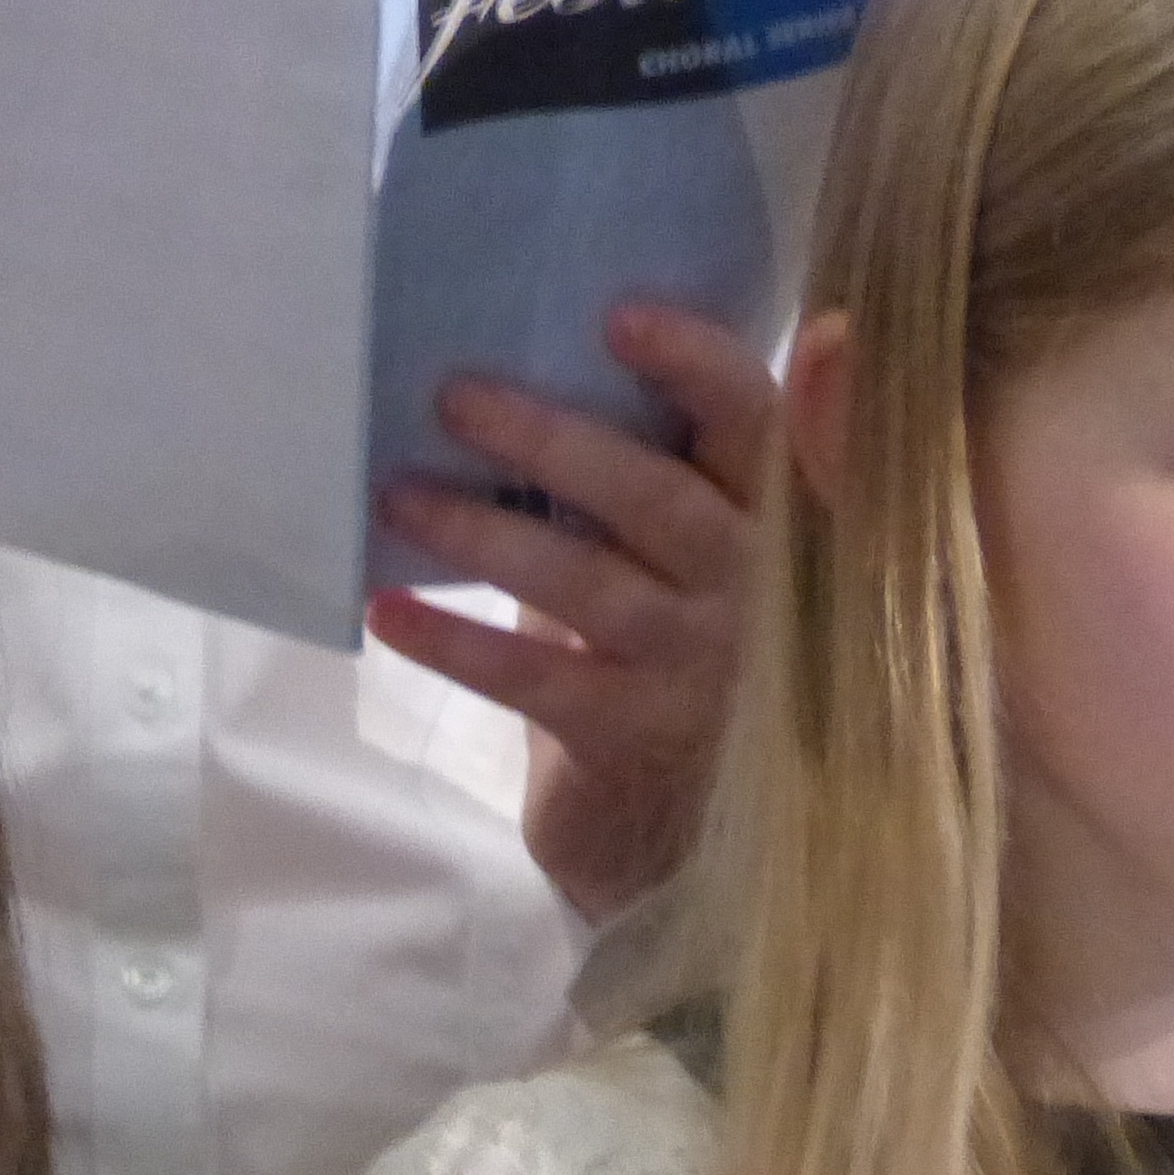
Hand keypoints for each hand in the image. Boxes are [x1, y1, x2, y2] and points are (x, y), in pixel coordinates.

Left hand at [368, 301, 774, 923]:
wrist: (718, 860)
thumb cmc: (701, 685)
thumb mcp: (708, 582)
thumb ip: (662, 500)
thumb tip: (537, 401)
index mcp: (785, 528)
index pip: (756, 427)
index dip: (696, 366)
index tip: (618, 314)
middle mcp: (760, 595)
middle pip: (656, 496)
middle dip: (551, 440)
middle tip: (454, 393)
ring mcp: (703, 673)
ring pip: (586, 583)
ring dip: (481, 532)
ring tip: (397, 493)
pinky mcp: (639, 740)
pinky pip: (536, 680)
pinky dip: (455, 644)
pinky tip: (388, 611)